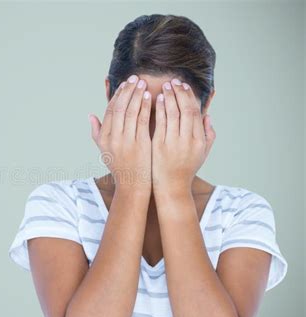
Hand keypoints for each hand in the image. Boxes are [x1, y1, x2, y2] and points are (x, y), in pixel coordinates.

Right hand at [89, 75, 151, 193]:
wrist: (132, 184)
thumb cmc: (120, 165)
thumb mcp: (104, 150)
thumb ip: (97, 132)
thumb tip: (90, 115)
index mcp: (104, 138)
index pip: (109, 110)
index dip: (118, 95)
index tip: (125, 84)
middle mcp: (113, 139)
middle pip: (119, 108)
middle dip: (127, 91)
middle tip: (135, 78)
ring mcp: (126, 141)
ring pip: (130, 112)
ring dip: (137, 95)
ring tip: (143, 83)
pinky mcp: (139, 144)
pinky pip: (142, 121)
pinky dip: (145, 107)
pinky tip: (150, 97)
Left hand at [151, 79, 215, 194]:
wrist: (171, 186)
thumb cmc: (186, 168)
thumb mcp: (202, 153)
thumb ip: (208, 135)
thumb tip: (208, 116)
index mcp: (199, 140)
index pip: (196, 112)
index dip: (190, 97)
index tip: (185, 86)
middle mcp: (188, 140)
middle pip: (186, 110)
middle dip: (180, 93)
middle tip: (174, 81)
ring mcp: (174, 143)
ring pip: (173, 114)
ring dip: (170, 97)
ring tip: (165, 86)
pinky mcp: (160, 146)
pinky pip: (160, 123)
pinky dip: (160, 109)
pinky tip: (157, 99)